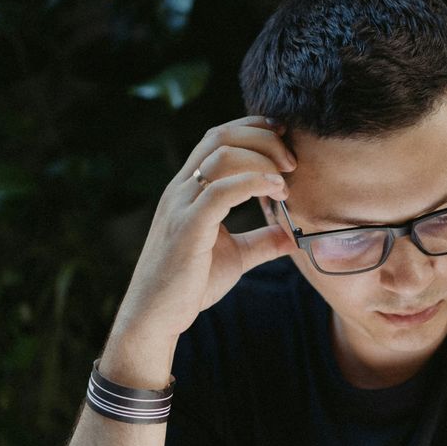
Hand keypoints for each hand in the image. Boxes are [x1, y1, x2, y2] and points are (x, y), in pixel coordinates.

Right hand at [108, 116, 297, 368]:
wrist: (155, 317)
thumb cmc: (190, 286)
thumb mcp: (234, 257)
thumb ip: (261, 242)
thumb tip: (291, 235)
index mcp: (189, 190)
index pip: (217, 139)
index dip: (251, 128)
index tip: (283, 136)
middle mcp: (181, 190)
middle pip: (220, 137)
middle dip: (261, 138)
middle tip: (292, 160)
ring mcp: (182, 206)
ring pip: (221, 156)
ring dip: (261, 158)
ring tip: (286, 178)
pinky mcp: (187, 227)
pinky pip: (220, 190)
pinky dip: (253, 182)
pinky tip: (276, 189)